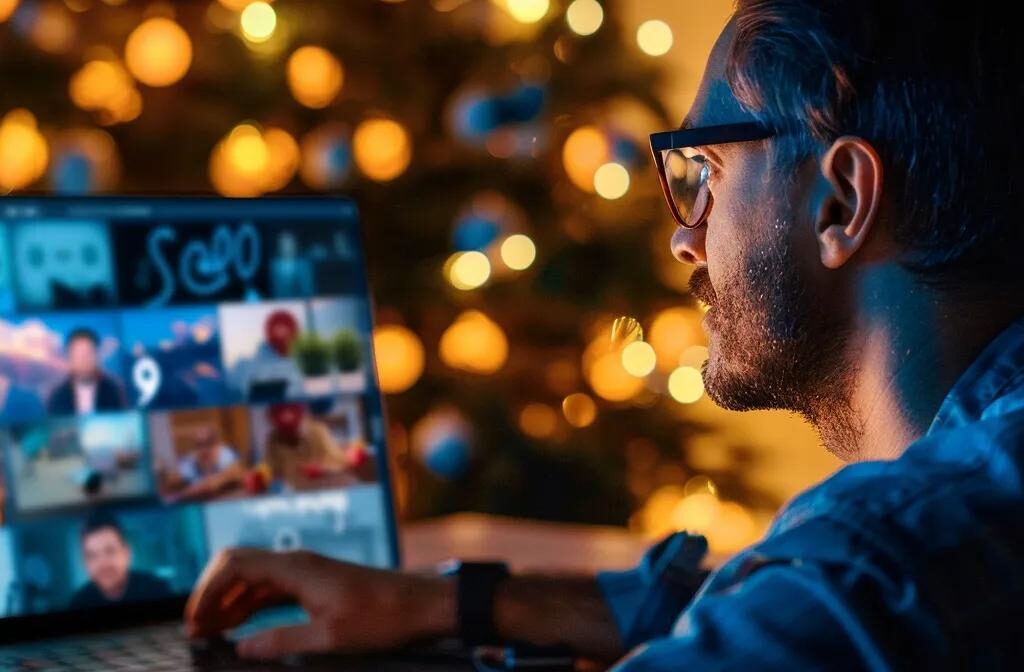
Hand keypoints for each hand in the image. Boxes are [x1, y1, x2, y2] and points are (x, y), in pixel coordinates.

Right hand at [185, 548, 455, 658]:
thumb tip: (240, 649)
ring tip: (207, 633)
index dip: (206, 590)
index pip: (234, 565)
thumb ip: (281, 642)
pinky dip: (248, 606)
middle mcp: (296, 563)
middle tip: (194, 630)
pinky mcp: (314, 584)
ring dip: (227, 602)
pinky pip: (270, 590)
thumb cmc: (382, 618)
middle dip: (210, 594)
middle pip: (237, 567)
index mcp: (296, 568)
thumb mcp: (330, 638)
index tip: (193, 621)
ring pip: (252, 580)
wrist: (420, 605)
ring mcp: (305, 572)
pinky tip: (238, 628)